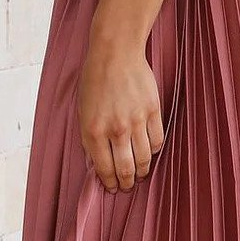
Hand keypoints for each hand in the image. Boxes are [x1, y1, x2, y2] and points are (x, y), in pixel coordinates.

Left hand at [77, 31, 164, 192]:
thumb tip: (97, 163)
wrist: (115, 53)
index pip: (104, 168)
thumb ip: (89, 138)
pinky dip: (154, 151)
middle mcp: (116, 129)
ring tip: (140, 174)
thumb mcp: (82, 111)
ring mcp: (137, 120)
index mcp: (94, 130)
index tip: (112, 187)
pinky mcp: (153, 111)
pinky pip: (157, 140)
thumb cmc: (94, 80)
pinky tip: (148, 152)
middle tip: (127, 186)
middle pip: (127, 168)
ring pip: (144, 158)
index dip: (109, 182)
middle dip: (127, 183)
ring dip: (142, 171)